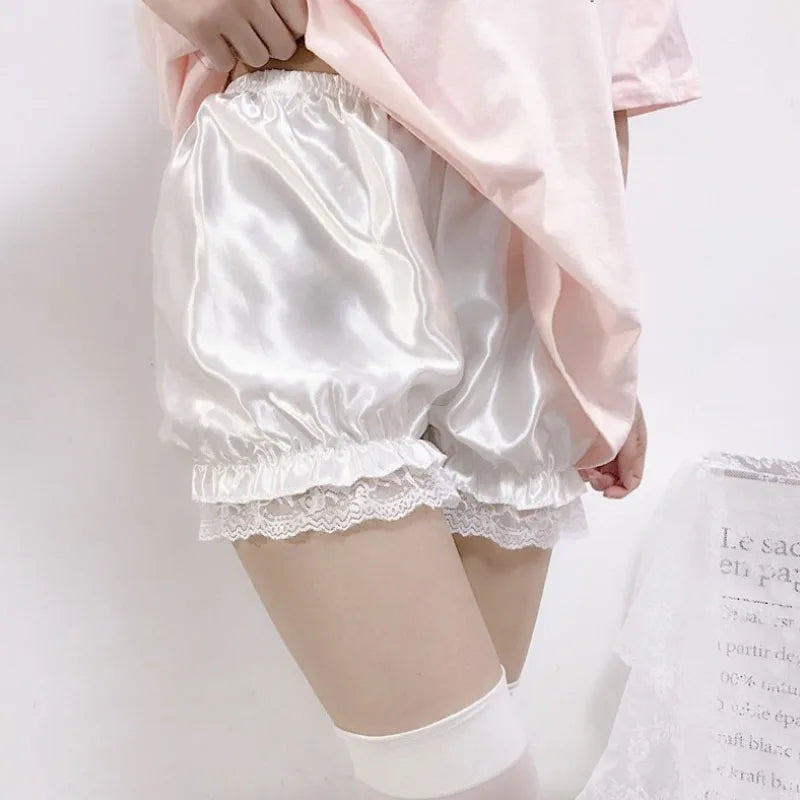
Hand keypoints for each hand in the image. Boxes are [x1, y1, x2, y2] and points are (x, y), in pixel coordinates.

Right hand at [142, 0, 307, 71]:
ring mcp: (226, 11)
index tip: (274, 27)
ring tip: (230, 35)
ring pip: (258, 58)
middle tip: (252, 35)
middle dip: (269, 45)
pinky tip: (209, 38)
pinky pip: (225, 63)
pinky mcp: (200, 28)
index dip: (289, 30)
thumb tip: (294, 29)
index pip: (300, 22)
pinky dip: (218, 56)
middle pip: (283, 47)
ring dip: (245, 52)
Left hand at [579, 399, 646, 498]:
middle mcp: (618, 450)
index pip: (631, 480)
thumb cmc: (617, 401)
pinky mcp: (584, 441)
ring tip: (582, 465)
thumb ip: (631, 458)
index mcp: (634, 449)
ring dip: (590, 475)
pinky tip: (576, 461)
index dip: (621, 490)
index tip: (606, 492)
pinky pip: (583, 462)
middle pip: (613, 479)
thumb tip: (628, 484)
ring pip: (597, 473)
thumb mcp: (631, 430)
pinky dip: (580, 466)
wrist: (595, 379)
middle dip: (603, 482)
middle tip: (591, 474)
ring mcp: (601, 446)